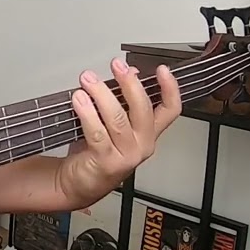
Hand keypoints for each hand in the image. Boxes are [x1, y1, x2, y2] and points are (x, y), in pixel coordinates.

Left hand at [57, 58, 181, 208]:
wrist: (78, 183)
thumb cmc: (96, 151)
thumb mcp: (114, 123)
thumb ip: (124, 100)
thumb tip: (131, 72)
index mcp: (149, 133)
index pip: (170, 110)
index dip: (171, 89)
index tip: (163, 70)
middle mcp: (142, 144)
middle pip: (143, 109)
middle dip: (129, 83)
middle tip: (116, 65)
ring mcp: (126, 155)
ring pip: (117, 119)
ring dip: (101, 94)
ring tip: (88, 80)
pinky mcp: (107, 162)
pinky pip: (97, 133)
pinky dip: (87, 113)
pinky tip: (79, 100)